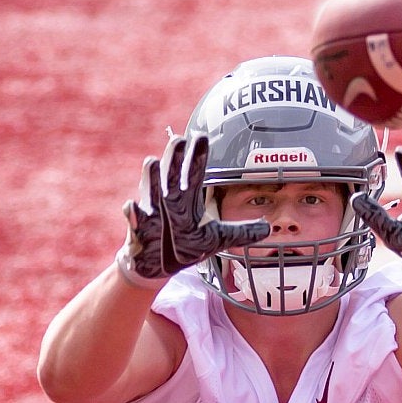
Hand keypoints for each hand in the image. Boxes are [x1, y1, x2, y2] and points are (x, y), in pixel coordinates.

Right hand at [116, 134, 270, 286]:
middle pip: (170, 174)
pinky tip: (132, 207)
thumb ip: (241, 232)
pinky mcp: (139, 231)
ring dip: (151, 178)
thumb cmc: (185, 248)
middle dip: (174, 158)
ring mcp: (152, 214)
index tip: (201, 136)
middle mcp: (168, 202)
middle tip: (178, 139)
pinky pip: (134, 220)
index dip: (197, 156)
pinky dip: (132, 214)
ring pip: (150, 190)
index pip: (193, 173)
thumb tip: (268, 227)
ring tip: (152, 161)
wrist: (158, 266)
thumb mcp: (217, 240)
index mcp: (186, 200)